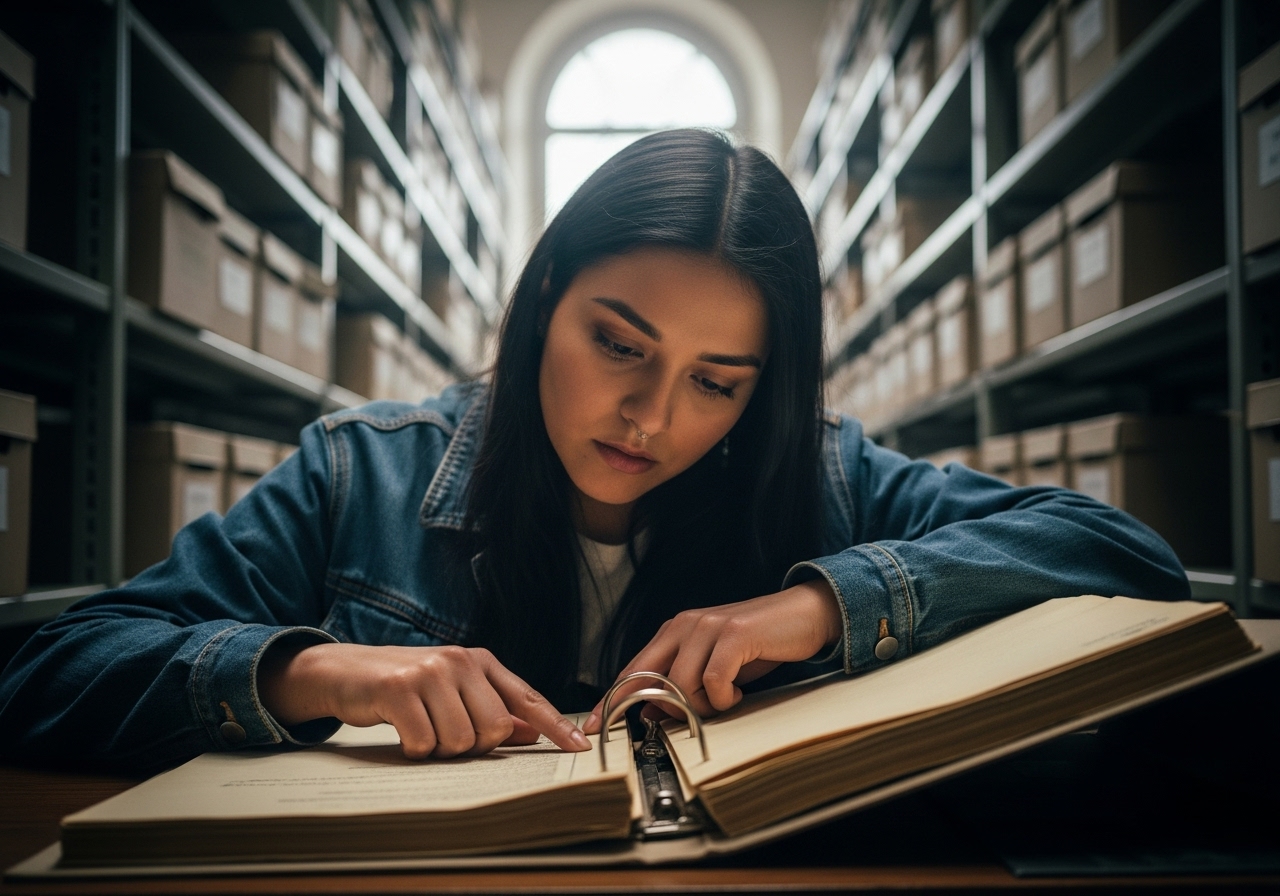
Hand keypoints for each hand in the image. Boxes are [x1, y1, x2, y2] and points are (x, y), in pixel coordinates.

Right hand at [258, 642, 590, 758]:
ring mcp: (429, 672)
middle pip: (492, 730)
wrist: (344, 670)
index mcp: (479, 661)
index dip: (555, 726)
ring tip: (420, 726)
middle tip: (442, 731)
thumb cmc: (404, 686)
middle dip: (469, 745)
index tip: (579, 748)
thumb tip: (530, 733)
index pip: (526, 698)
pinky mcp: (399, 689)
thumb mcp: (452, 691)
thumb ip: (491, 709)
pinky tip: (402, 730)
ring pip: (459, 741)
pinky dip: (413, 748)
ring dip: (438, 748)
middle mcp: (458, 661)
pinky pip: (424, 744)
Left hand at [581, 580, 842, 733]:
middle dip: (662, 709)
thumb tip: (651, 714)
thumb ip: (682, 685)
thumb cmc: (759, 645)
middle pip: (650, 679)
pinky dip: (724, 698)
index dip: (612, 700)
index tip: (594, 727)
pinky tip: (738, 694)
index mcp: (675, 631)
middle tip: (692, 717)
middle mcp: (686, 624)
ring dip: (702, 706)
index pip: (633, 669)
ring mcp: (709, 626)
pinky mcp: (734, 634)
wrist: (804, 615)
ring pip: (681, 683)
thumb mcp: (714, 669)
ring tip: (725, 701)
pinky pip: (713, 680)